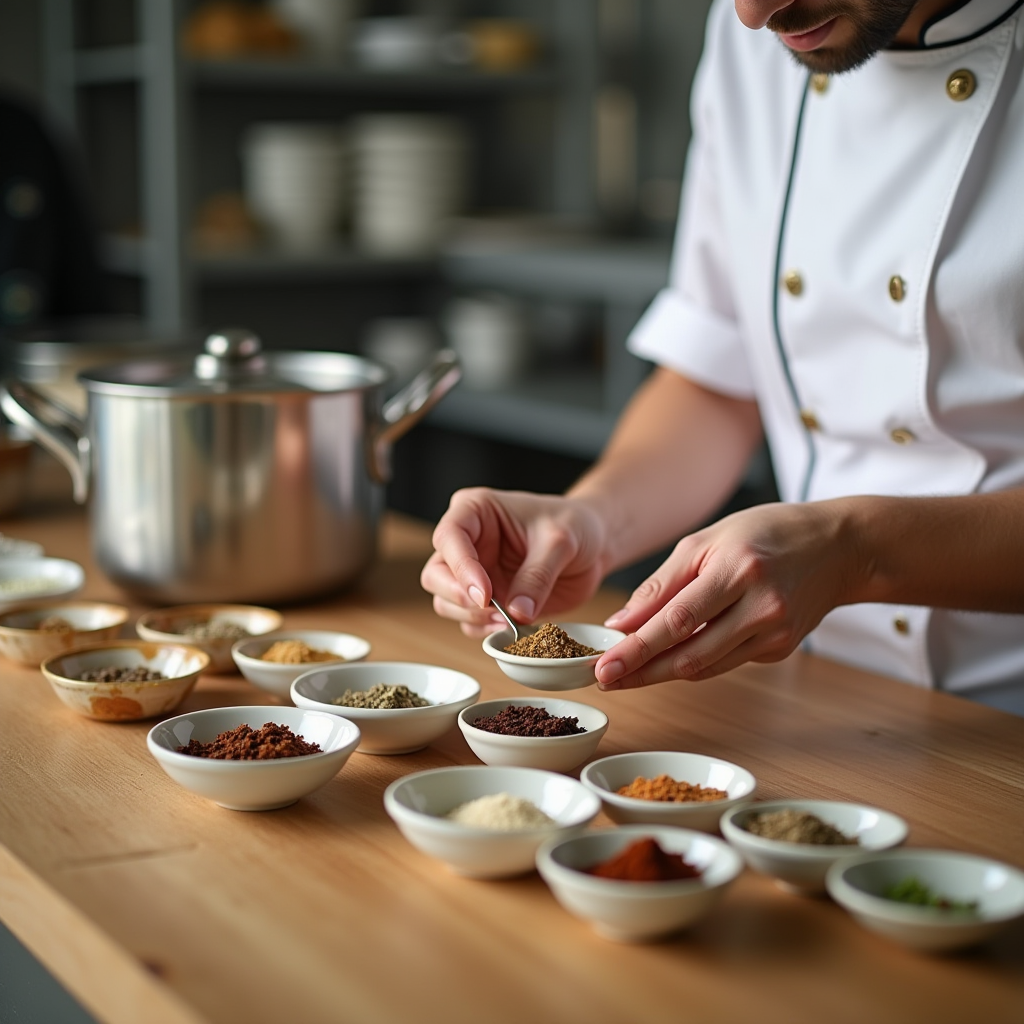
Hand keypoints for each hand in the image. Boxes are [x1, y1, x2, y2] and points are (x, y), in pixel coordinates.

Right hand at [421, 487, 607, 636]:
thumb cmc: (575, 525)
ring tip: (507, 619)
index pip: (449, 537)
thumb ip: (537, 576)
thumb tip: (517, 613)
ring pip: (447, 603)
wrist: (594, 544)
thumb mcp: (561, 542)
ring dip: (472, 617)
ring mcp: (474, 574)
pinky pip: (471, 622)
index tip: (485, 593)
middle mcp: (467, 543)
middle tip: (493, 609)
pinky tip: (511, 628)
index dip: (461, 568)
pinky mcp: (488, 600)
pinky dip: (486, 630)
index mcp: (475, 511)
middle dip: (458, 597)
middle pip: (435, 575)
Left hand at [595, 500, 861, 688]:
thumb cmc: (767, 534)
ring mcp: (774, 632)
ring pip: (706, 665)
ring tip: (626, 675)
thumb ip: (663, 584)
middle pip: (690, 653)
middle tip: (605, 680)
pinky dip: (695, 661)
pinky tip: (671, 657)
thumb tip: (622, 623)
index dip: (637, 649)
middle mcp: (760, 606)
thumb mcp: (708, 541)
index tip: (604, 667)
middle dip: (642, 671)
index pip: (676, 620)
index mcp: (737, 569)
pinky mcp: (781, 649)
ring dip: (663, 673)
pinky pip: (725, 661)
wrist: (839, 547)